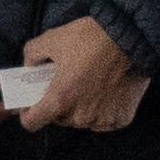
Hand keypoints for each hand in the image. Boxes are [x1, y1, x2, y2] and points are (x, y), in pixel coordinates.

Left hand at [11, 17, 144, 133]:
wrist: (131, 36)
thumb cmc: (90, 38)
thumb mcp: (52, 39)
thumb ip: (32, 55)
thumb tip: (29, 68)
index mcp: (59, 100)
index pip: (32, 123)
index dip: (28, 114)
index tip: (32, 104)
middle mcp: (80, 116)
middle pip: (60, 119)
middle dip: (58, 105)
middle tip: (66, 85)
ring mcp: (102, 120)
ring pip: (83, 121)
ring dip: (81, 108)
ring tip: (88, 86)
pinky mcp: (122, 118)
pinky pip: (105, 121)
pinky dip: (103, 110)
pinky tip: (106, 92)